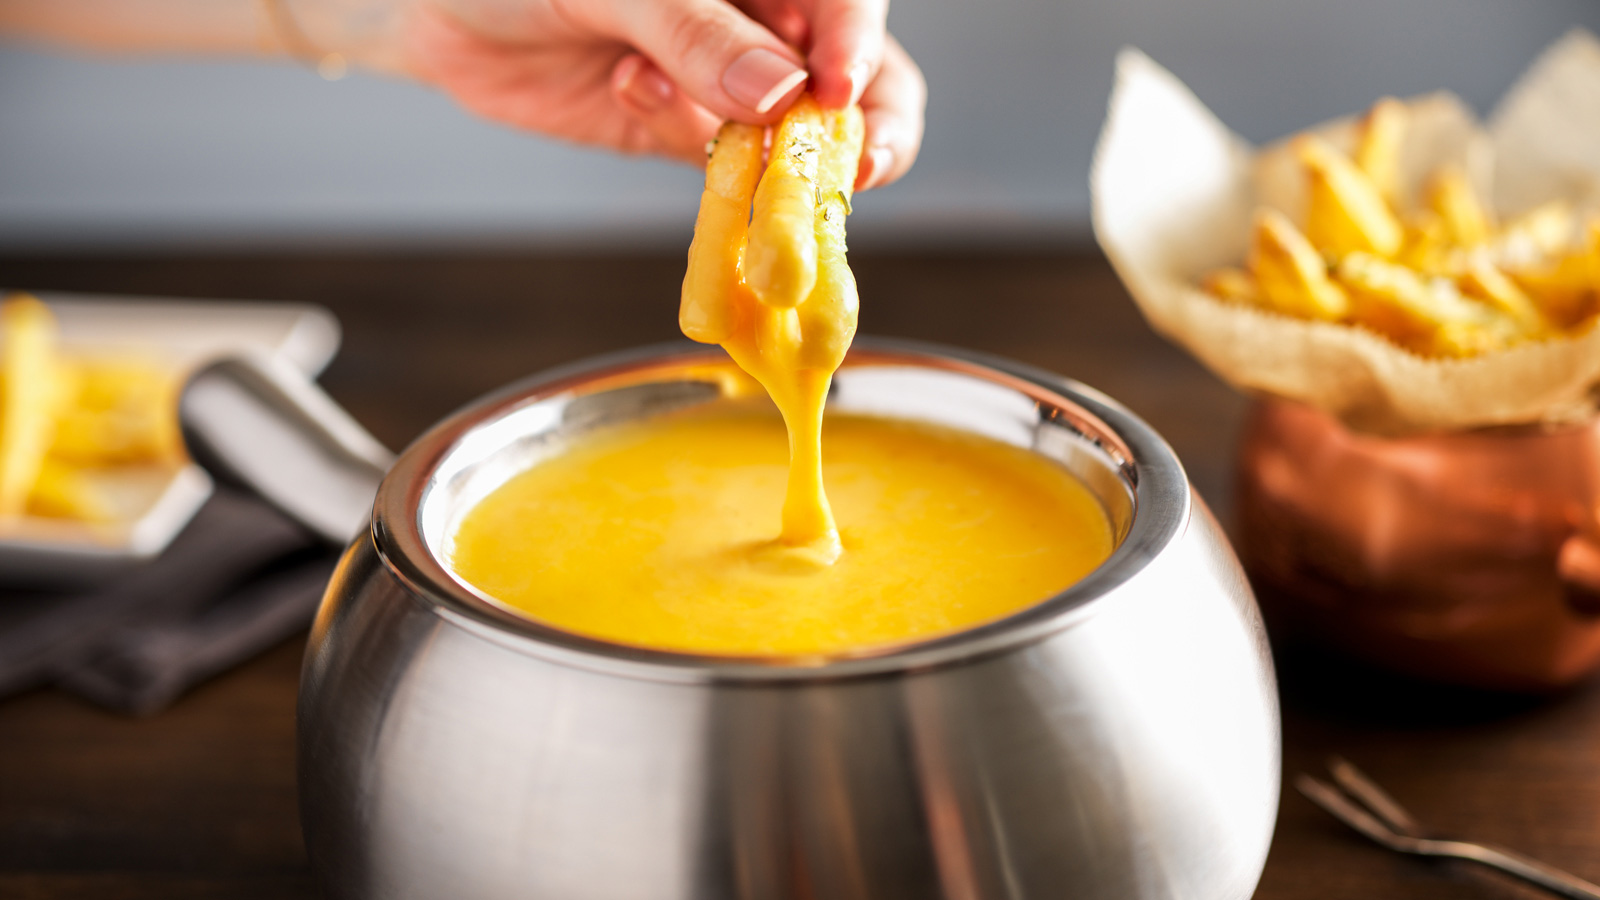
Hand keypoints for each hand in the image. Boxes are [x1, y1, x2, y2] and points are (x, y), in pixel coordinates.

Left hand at [354, 0, 923, 188]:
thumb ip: (695, 30)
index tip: (835, 93)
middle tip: (848, 169)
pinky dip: (697, 151)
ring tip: (677, 106)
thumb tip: (782, 92)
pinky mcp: (690, 133)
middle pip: (860, 79)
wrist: (439, 11)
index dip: (858, 46)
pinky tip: (632, 90)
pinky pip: (731, 169)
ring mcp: (732, 81)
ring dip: (764, 148)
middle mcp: (763, 18)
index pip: (849, 2)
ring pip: (801, 136)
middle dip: (857, 126)